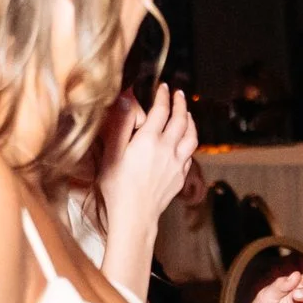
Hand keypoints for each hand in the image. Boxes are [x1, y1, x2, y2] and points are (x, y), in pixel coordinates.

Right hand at [97, 84, 198, 233]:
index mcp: (148, 141)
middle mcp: (167, 149)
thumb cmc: (117, 186)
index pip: (161, 111)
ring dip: (191, 121)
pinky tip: (185, 140)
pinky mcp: (181, 176)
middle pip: (180, 120)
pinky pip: (191, 153)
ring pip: (191, 136)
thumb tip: (126, 99)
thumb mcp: (111, 153)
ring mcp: (177, 163)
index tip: (163, 87)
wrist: (135, 215)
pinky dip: (190, 140)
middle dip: (180, 104)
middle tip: (179, 94)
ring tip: (188, 113)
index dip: (163, 96)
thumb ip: (120, 125)